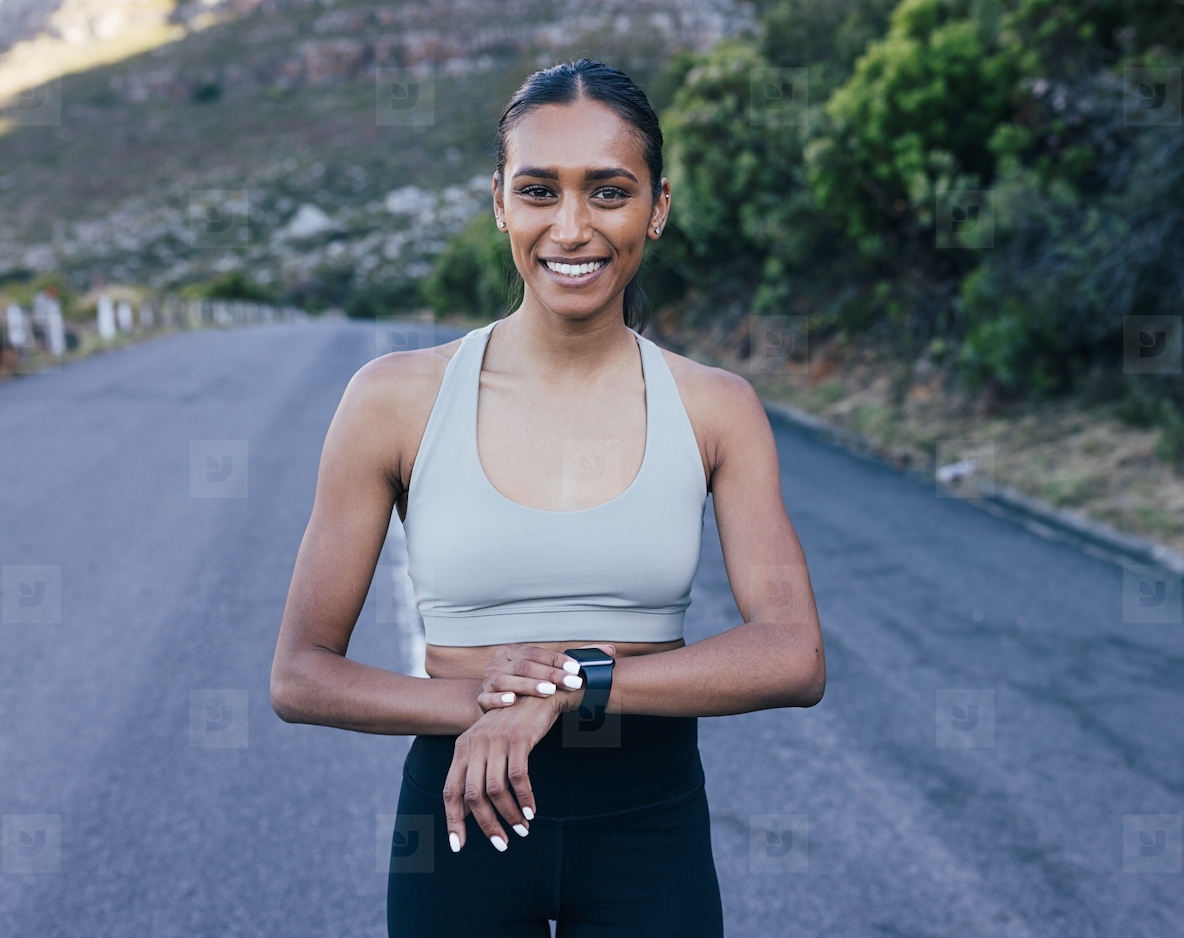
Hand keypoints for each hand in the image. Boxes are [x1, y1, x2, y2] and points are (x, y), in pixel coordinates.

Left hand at [443, 691, 563, 852]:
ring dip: (509, 815)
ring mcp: (496, 740)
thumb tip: (467, 814)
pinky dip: (525, 798)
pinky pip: (518, 777)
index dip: (453, 820)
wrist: (538, 694)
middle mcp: (475, 743)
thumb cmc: (513, 726)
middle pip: (473, 795)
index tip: (458, 846)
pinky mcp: (518, 738)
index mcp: (462, 747)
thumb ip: (475, 775)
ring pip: (495, 790)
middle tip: (501, 844)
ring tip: (522, 830)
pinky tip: (531, 811)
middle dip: (486, 825)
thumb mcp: (488, 747)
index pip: (451, 790)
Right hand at [477, 643, 615, 713]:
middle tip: (572, 683)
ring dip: (529, 685)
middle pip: (524, 666)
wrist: (494, 707)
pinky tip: (513, 701)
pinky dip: (499, 698)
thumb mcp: (547, 672)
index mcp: (513, 651)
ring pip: (506, 680)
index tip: (576, 669)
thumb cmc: (528, 686)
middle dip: (550, 675)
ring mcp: (488, 680)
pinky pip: (487, 698)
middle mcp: (498, 662)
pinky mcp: (481, 699)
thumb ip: (576, 660)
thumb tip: (610, 650)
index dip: (556, 660)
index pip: (536, 652)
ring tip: (548, 691)